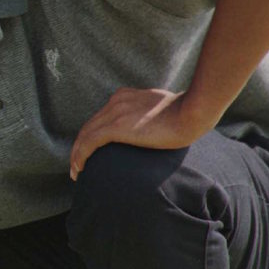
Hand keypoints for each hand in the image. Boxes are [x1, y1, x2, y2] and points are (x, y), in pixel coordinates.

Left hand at [69, 88, 209, 180]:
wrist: (193, 111)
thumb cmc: (186, 112)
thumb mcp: (160, 108)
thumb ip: (148, 113)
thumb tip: (151, 125)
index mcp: (125, 96)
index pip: (100, 118)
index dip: (91, 135)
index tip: (89, 151)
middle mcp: (116, 102)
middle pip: (89, 126)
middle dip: (80, 146)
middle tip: (77, 165)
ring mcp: (115, 113)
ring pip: (85, 135)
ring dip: (77, 155)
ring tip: (75, 172)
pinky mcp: (117, 126)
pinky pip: (90, 143)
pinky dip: (81, 156)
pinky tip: (79, 168)